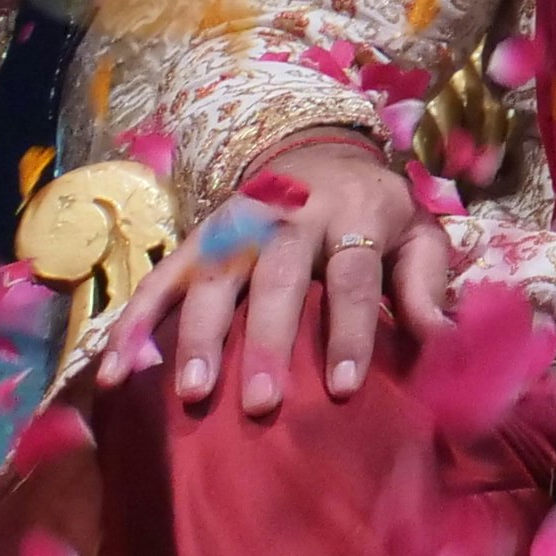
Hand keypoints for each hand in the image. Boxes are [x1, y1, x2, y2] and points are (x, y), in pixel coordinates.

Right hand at [111, 132, 454, 418]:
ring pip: (214, 278)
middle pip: (277, 277)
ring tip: (192, 393)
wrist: (322, 152)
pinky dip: (134, 324)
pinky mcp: (197, 237)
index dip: (348, 330)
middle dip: (267, 340)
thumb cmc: (376, 212)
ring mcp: (237, 224)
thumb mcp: (418, 233)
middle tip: (260, 403)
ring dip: (199, 336)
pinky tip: (114, 373)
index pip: (352, 275)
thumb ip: (427, 283)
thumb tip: (440, 340)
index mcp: (354, 213)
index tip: (343, 387)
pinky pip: (160, 280)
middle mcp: (291, 214)